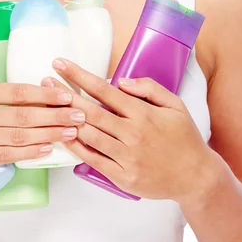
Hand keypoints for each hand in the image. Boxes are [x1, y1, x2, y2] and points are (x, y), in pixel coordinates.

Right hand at [0, 43, 84, 176]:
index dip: (44, 93)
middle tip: (81, 115)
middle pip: (24, 115)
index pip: (16, 92)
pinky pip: (5, 156)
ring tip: (72, 132)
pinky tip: (46, 150)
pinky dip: (28, 154)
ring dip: (49, 134)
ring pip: (19, 136)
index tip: (66, 93)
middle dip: (56, 115)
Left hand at [43, 57, 218, 203]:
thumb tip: (119, 81)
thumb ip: (149, 88)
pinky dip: (76, 147)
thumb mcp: (175, 105)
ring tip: (48, 106)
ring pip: (88, 135)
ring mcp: (126, 157)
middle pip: (90, 111)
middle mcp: (132, 134)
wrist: (196, 177)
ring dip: (65, 119)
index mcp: (143, 114)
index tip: (61, 64)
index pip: (104, 90)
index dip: (79, 76)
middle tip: (45, 81)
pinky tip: (63, 135)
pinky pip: (93, 159)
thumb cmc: (184, 138)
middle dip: (64, 94)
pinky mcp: (122, 176)